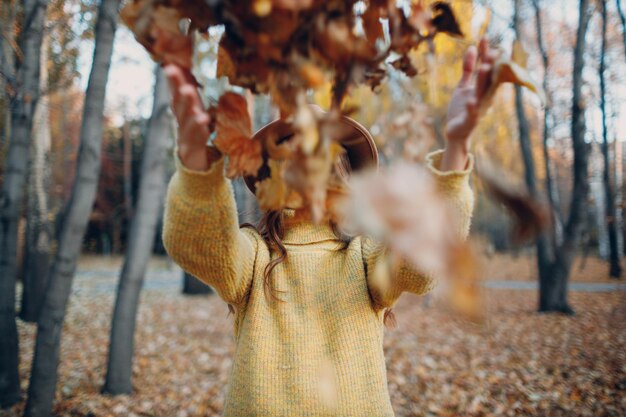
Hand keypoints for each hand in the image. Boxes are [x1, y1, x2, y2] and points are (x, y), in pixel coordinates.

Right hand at [164, 64, 212, 170]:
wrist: (197, 169)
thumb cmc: (203, 138)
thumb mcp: (206, 117)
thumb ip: (213, 102)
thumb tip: (229, 82)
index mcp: (186, 112)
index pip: (178, 92)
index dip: (174, 77)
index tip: (171, 60)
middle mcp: (182, 122)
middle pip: (177, 102)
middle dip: (175, 85)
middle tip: (173, 70)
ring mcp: (184, 136)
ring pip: (184, 118)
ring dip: (186, 103)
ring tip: (188, 90)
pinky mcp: (190, 150)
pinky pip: (195, 137)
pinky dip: (198, 128)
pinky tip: (203, 119)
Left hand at [441, 38, 497, 170]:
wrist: (456, 131)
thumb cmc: (462, 107)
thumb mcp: (463, 86)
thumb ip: (468, 68)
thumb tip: (472, 47)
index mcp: (484, 87)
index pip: (487, 67)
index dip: (486, 54)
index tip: (485, 38)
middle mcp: (485, 96)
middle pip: (489, 78)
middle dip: (491, 65)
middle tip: (493, 50)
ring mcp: (479, 108)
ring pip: (482, 93)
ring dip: (483, 80)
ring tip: (483, 68)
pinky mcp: (470, 119)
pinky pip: (472, 113)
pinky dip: (472, 107)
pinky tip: (471, 102)